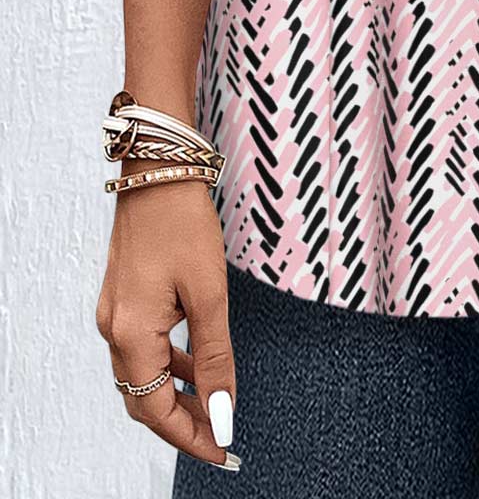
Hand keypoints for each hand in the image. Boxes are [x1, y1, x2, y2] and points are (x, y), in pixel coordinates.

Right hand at [96, 176, 238, 470]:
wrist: (157, 170)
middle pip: (143, 399)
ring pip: (142, 375)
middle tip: (221, 437)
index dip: (189, 436)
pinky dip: (169, 366)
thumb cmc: (183, 223)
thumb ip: (214, 357)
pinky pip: (143, 348)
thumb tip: (222, 412)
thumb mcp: (209, 293)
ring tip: (214, 408)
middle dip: (182, 423)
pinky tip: (196, 366)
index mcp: (131, 334)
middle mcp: (113, 329)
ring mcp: (115, 313)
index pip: (155, 409)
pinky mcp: (124, 297)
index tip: (222, 451)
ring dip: (177, 396)